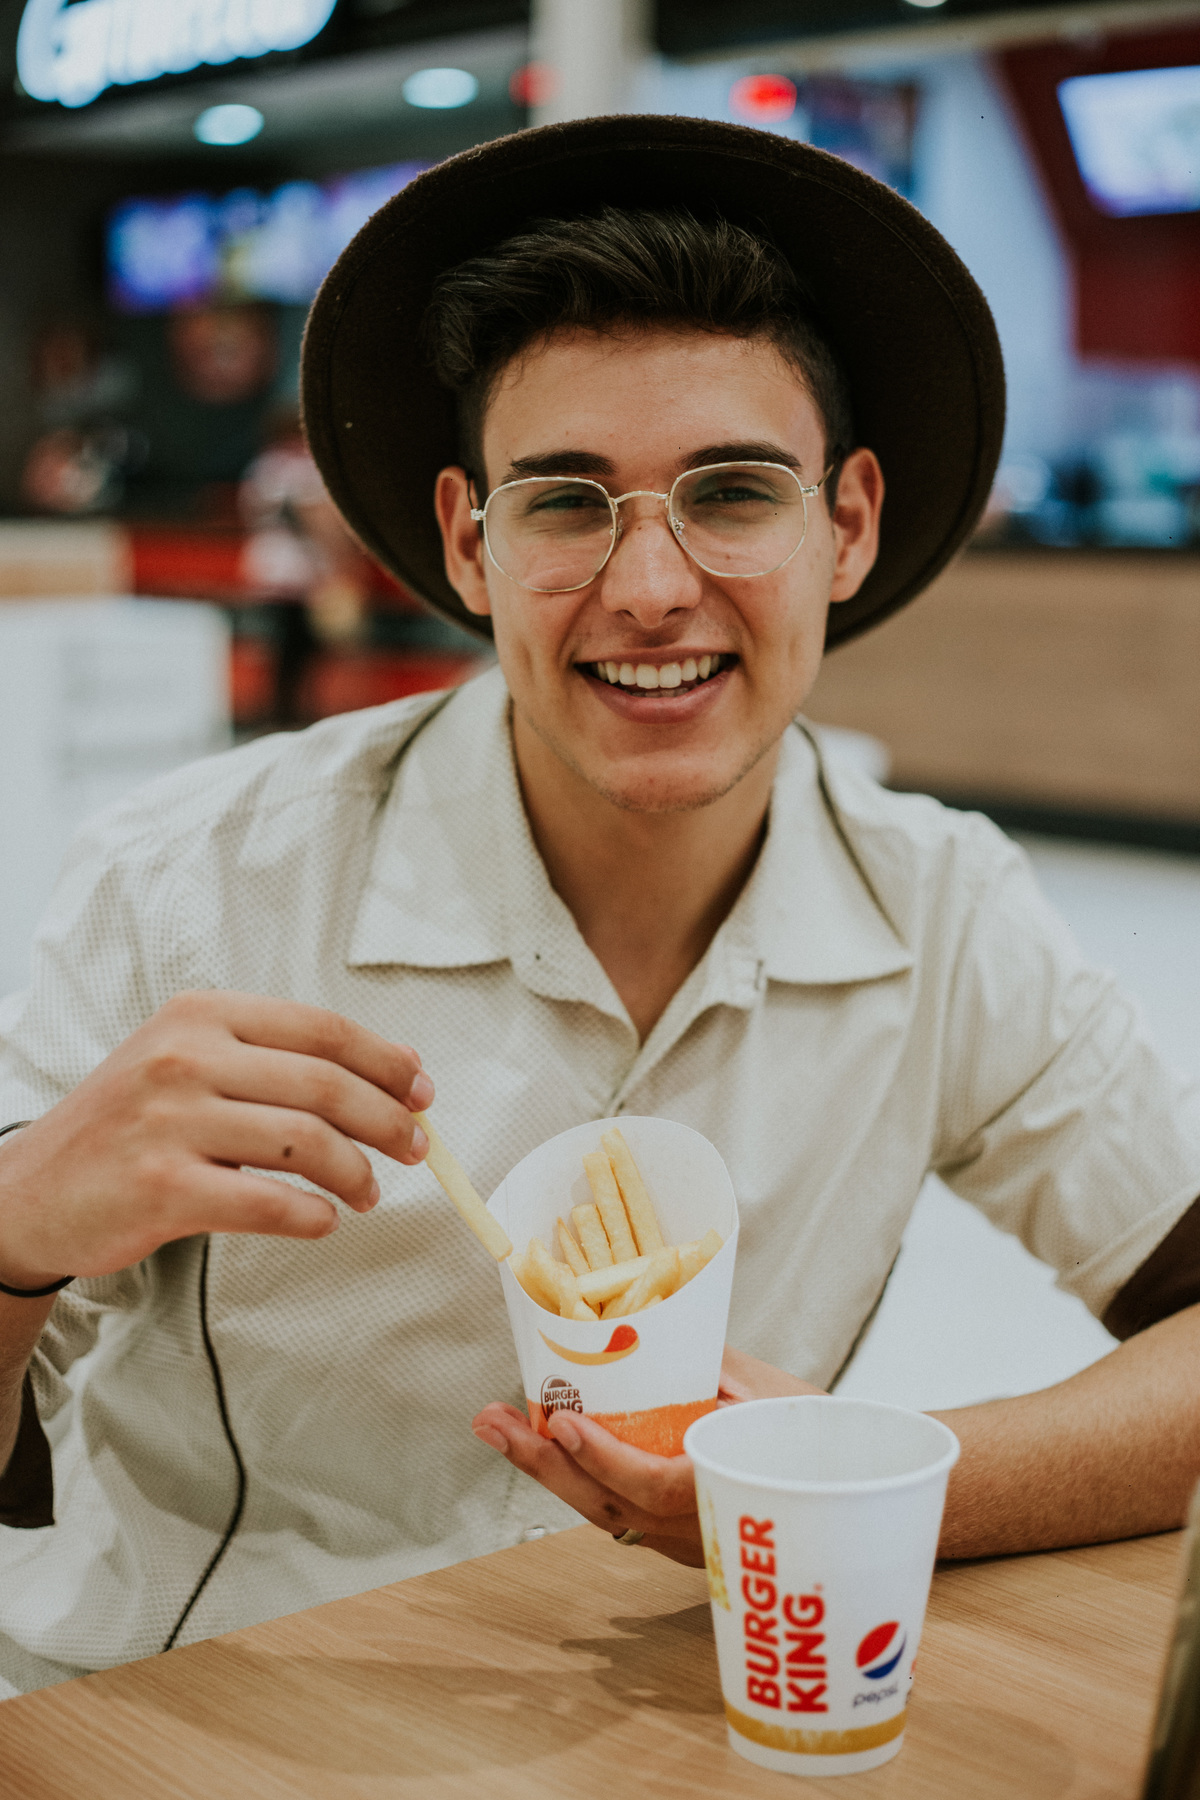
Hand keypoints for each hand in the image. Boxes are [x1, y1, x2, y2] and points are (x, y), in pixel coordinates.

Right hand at [0, 991, 432, 1288]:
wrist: (32, 1190)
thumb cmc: (130, 1125)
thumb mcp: (188, 1062)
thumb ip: (274, 1059)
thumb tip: (391, 1071)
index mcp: (202, 1015)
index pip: (322, 1029)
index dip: (385, 1061)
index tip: (422, 1089)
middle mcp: (185, 1058)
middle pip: (325, 1084)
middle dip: (388, 1119)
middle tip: (415, 1148)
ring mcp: (170, 1121)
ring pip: (305, 1143)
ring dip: (355, 1174)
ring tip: (367, 1194)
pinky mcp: (160, 1188)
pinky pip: (267, 1203)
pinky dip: (311, 1217)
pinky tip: (323, 1220)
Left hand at [472, 1346, 823, 1565]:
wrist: (861, 1498)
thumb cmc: (826, 1444)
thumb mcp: (775, 1399)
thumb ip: (713, 1375)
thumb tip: (654, 1334)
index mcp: (723, 1493)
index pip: (651, 1483)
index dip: (605, 1457)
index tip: (565, 1426)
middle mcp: (694, 1528)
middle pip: (605, 1504)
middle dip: (542, 1464)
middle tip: (490, 1421)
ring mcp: (683, 1540)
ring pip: (603, 1510)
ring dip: (548, 1470)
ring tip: (500, 1426)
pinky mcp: (678, 1536)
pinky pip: (619, 1510)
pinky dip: (580, 1479)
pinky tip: (548, 1447)